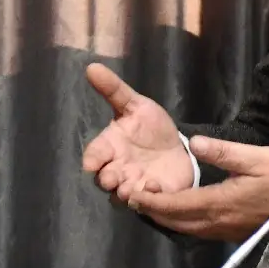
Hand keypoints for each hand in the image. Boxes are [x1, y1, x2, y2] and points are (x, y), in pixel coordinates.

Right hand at [81, 64, 195, 201]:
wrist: (177, 146)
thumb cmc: (150, 127)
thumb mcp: (135, 105)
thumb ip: (113, 89)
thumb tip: (91, 66)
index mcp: (110, 147)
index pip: (94, 155)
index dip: (92, 159)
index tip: (91, 164)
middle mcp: (118, 168)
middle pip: (105, 179)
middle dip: (107, 180)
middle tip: (112, 178)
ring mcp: (134, 184)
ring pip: (123, 195)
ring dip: (126, 193)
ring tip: (131, 189)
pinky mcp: (155, 195)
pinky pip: (149, 201)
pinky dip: (150, 196)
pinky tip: (155, 186)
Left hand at [130, 136, 268, 240]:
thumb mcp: (255, 157)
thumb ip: (222, 151)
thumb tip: (192, 143)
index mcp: (219, 203)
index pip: (176, 205)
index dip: (152, 201)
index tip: (132, 194)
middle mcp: (219, 222)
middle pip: (176, 221)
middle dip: (153, 212)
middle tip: (132, 200)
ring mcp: (227, 230)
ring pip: (187, 229)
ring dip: (167, 219)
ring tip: (149, 206)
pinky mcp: (235, 232)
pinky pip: (200, 231)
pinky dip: (184, 222)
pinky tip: (180, 212)